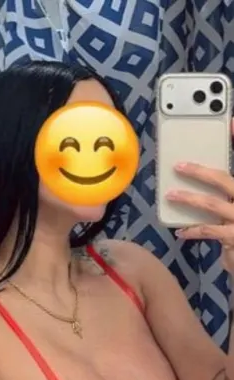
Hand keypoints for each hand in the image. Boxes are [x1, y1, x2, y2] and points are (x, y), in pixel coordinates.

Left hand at [165, 118, 233, 273]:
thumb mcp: (232, 213)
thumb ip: (223, 196)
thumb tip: (194, 189)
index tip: (231, 124)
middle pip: (224, 180)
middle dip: (200, 171)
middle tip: (179, 165)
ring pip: (212, 204)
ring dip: (189, 199)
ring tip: (171, 195)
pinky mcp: (233, 236)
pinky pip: (208, 231)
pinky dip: (192, 230)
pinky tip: (180, 231)